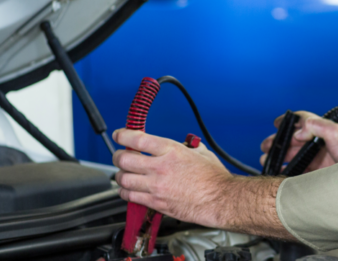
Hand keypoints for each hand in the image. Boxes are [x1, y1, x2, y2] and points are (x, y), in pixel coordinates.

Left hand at [112, 129, 231, 227]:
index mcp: (171, 151)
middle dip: (118, 156)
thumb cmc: (214, 178)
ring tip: (124, 173)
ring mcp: (156, 186)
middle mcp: (160, 168)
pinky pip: (130, 196)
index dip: (123, 135)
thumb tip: (181, 144)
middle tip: (120, 156)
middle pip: (124, 159)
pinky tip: (129, 189)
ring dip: (120, 175)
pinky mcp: (156, 202)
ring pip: (123, 179)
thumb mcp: (201, 153)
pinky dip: (125, 192)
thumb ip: (186, 147)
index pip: (137, 139)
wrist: (220, 200)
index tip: (119, 135)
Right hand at [260, 111, 337, 172]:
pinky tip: (278, 173)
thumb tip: (301, 130)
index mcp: (320, 130)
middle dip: (277, 143)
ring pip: (292, 156)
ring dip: (279, 157)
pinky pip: (297, 171)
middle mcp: (316, 143)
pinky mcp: (316, 172)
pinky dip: (286, 171)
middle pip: (291, 140)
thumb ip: (320, 127)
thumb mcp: (337, 133)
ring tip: (267, 161)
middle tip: (266, 147)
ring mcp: (316, 158)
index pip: (301, 121)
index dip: (288, 121)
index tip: (276, 123)